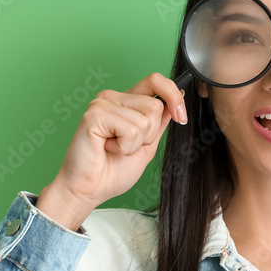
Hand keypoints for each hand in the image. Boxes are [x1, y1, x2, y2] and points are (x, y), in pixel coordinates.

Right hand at [36, 72, 186, 229]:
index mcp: (126, 102)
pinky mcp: (94, 115)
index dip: (174, 96)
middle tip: (126, 146)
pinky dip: (125, 147)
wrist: (89, 190)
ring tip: (115, 148)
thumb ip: (160, 122)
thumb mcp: (147, 145)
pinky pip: (130, 130)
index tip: (181, 117)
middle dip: (150, 134)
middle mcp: (113, 98)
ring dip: (136, 144)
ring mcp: (102, 104)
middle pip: (156, 105)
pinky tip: (107, 148)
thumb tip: (178, 95)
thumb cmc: (112, 171)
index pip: (156, 81)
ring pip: (146, 119)